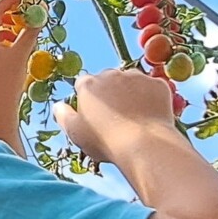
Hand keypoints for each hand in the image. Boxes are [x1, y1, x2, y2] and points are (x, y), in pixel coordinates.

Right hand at [56, 66, 176, 165]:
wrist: (144, 144)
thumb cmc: (104, 141)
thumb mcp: (75, 132)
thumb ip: (63, 116)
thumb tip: (58, 106)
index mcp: (89, 85)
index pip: (84, 84)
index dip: (87, 98)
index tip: (94, 114)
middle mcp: (112, 74)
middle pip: (108, 79)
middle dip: (110, 92)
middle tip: (116, 117)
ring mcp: (138, 77)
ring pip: (132, 81)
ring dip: (132, 93)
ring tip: (135, 117)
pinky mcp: (159, 84)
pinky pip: (153, 88)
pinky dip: (152, 98)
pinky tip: (150, 115)